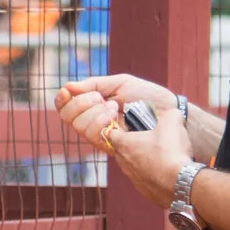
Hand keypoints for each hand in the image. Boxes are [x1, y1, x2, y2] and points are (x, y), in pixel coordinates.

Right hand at [54, 74, 178, 156]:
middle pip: (67, 117)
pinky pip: (92, 136)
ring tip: (114, 107)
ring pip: (78, 126)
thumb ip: (94, 84)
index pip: (65, 107)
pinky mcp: (110, 146)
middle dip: (80, 104)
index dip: (62, 99)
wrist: (167, 111)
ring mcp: (101, 135)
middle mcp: (94, 122)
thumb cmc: (148, 96)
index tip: (68, 91)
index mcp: (93, 106)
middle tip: (100, 98)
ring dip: (93, 112)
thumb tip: (68, 87)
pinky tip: (116, 114)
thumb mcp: (120, 83)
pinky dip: (100, 121)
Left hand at [100, 106, 195, 206]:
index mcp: (124, 145)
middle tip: (148, 140)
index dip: (118, 128)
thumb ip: (170, 114)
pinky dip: (153, 176)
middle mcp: (124, 163)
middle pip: (121, 152)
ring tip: (160, 157)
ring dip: (143, 162)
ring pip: (133, 167)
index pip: (111, 134)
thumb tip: (174, 114)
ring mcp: (133, 179)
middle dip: (132, 145)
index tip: (127, 126)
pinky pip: (146, 181)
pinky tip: (167, 172)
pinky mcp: (145, 192)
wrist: (180, 182)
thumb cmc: (170, 151)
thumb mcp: (173, 122)